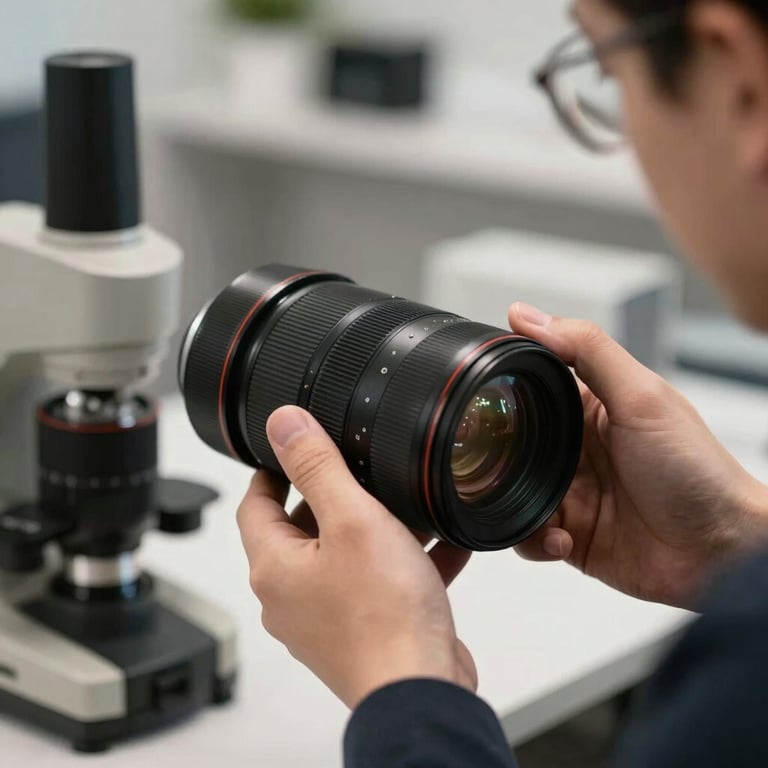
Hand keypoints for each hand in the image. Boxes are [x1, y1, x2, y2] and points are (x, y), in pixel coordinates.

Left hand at [236, 406, 476, 708]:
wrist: (421, 691)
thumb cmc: (384, 618)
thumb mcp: (352, 520)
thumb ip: (317, 467)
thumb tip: (282, 425)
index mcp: (276, 568)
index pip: (255, 504)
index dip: (270, 470)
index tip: (289, 448)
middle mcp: (293, 596)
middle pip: (300, 530)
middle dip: (330, 495)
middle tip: (357, 468)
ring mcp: (327, 617)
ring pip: (345, 555)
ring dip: (374, 527)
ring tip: (406, 502)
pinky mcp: (364, 631)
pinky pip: (379, 583)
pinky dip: (405, 560)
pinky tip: (443, 543)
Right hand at [508, 303, 767, 608]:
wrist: (724, 554)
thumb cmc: (698, 471)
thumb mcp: (641, 398)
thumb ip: (587, 351)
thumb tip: (528, 315)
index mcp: (590, 409)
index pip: (531, 388)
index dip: (503, 390)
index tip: (480, 395)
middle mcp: (577, 450)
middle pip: (513, 445)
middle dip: (499, 457)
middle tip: (498, 466)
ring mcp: (573, 494)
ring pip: (512, 492)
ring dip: (514, 505)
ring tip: (542, 512)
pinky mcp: (572, 537)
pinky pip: (530, 537)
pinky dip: (534, 542)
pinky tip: (562, 540)